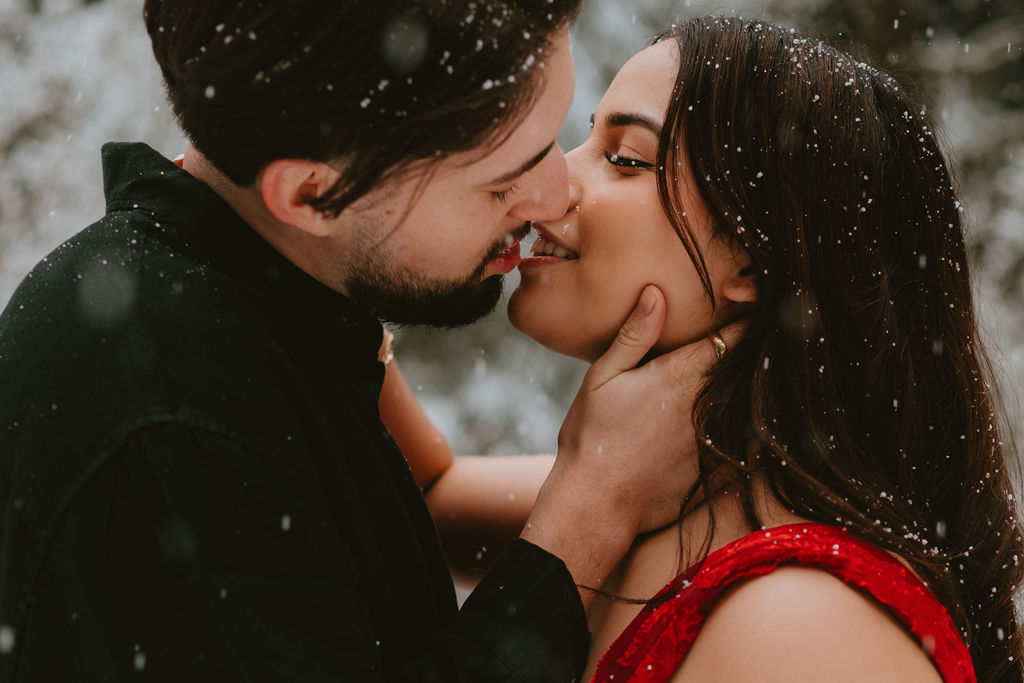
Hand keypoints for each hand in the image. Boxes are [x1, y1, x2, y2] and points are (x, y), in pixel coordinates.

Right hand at [521, 285, 743, 601]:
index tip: (749, 306)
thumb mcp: (602, 377)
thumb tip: (657, 292)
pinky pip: (740, 439)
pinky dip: (741, 426)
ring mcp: (714, 438)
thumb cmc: (591, 437)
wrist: (596, 504)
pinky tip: (738, 422)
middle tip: (758, 336)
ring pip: (744, 403)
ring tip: (751, 375)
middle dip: (750, 352)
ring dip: (746, 389)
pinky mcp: (715, 468)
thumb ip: (635, 335)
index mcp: (680, 375)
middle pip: (743, 369)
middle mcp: (706, 404)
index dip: (745, 320)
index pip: (729, 338)